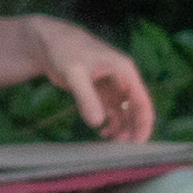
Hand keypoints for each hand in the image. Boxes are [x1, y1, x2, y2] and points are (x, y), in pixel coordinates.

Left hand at [27, 18, 157, 142]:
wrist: (49, 42)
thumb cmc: (65, 50)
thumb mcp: (74, 72)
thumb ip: (86, 97)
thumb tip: (97, 123)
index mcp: (124, 71)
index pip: (142, 101)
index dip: (144, 123)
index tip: (137, 144)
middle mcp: (123, 79)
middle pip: (137, 109)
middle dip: (133, 129)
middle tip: (121, 149)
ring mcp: (112, 86)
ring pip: (125, 113)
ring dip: (122, 128)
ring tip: (110, 143)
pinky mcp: (101, 92)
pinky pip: (112, 112)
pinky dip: (110, 123)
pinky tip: (102, 132)